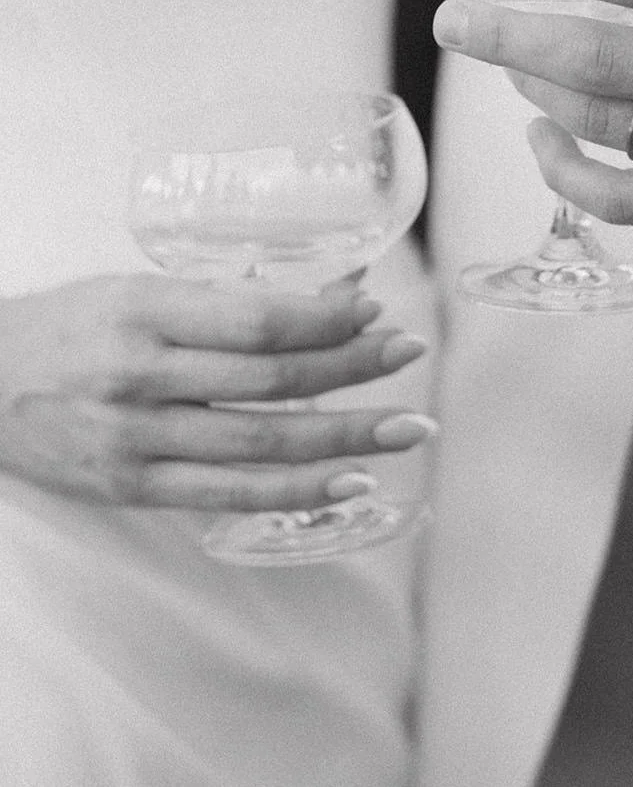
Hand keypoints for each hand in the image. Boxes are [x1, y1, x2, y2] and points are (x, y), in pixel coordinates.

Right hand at [0, 274, 433, 509]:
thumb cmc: (67, 329)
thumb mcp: (133, 291)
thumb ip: (219, 302)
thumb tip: (326, 303)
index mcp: (143, 310)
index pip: (256, 319)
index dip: (326, 320)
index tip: (376, 311)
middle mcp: (139, 374)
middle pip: (271, 377)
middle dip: (354, 367)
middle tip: (411, 355)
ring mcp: (135, 438)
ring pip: (262, 442)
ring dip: (347, 435)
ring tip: (408, 426)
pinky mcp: (131, 487)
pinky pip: (230, 494)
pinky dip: (297, 491)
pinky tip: (351, 481)